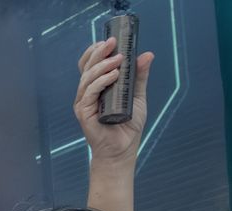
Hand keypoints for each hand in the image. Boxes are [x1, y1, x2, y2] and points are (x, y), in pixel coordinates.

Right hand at [74, 38, 154, 164]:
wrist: (122, 149)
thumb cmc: (127, 126)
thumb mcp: (137, 96)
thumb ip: (139, 77)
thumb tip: (147, 55)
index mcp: (96, 87)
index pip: (89, 65)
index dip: (96, 51)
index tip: (111, 41)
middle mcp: (86, 93)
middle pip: (86, 67)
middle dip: (98, 53)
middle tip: (113, 43)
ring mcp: (84, 103)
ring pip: (87, 78)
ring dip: (102, 66)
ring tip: (119, 60)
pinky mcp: (84, 113)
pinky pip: (89, 93)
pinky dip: (100, 82)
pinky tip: (113, 75)